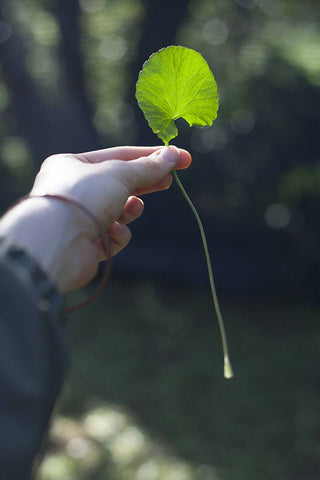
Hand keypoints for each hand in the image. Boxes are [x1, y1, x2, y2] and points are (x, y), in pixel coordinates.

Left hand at [0, 146, 190, 291]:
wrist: (58, 241)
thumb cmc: (83, 196)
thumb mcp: (120, 173)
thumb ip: (148, 166)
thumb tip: (172, 155)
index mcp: (73, 165)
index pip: (119, 156)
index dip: (151, 156)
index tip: (180, 158)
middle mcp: (74, 191)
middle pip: (120, 184)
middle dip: (146, 183)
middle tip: (170, 181)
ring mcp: (79, 218)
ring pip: (118, 212)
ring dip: (130, 211)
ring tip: (132, 209)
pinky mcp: (86, 245)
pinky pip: (112, 236)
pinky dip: (118, 234)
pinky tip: (112, 233)